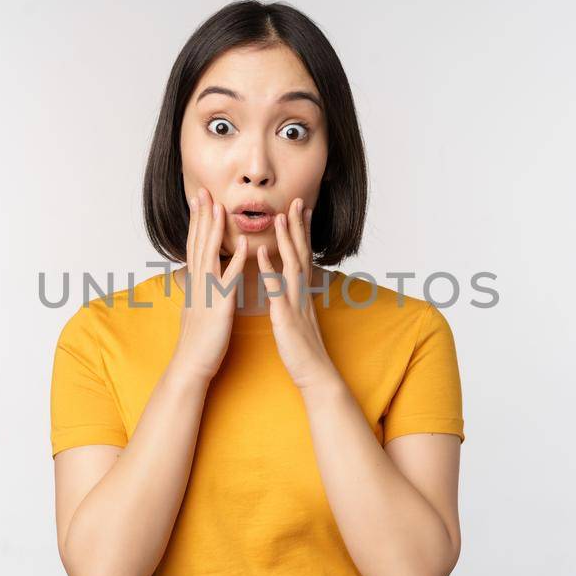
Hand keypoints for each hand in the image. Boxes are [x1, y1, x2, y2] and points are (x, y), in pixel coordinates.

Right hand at [170, 186, 248, 380]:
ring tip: (219, 206)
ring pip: (209, 254)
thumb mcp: (197, 308)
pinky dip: (236, 260)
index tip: (199, 201)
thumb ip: (200, 289)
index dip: (197, 222)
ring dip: (214, 229)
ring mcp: (207, 293)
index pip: (195, 245)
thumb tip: (199, 277)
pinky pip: (229, 279)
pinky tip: (243, 243)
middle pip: (198, 243)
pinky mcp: (219, 306)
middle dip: (201, 217)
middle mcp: (198, 283)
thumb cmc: (199, 340)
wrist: (192, 364)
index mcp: (195, 283)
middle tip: (201, 191)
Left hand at [256, 197, 339, 389]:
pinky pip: (277, 291)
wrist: (315, 374)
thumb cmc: (303, 349)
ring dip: (286, 241)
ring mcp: (296, 303)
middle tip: (296, 201)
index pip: (303, 256)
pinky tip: (261, 254)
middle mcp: (302, 293)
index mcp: (302, 293)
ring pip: (293, 266)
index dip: (302, 233)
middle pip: (302, 253)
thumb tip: (290, 285)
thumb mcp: (299, 318)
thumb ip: (294, 299)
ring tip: (279, 218)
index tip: (300, 210)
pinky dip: (269, 271)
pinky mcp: (286, 317)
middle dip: (298, 227)